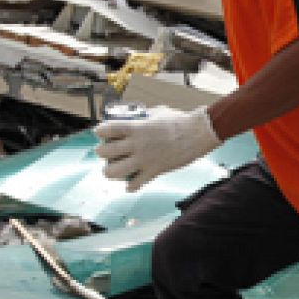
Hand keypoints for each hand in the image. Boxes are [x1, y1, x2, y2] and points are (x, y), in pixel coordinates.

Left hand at [95, 106, 221, 191]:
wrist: (198, 134)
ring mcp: (144, 159)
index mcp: (136, 127)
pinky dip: (131, 186)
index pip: (107, 130)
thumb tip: (137, 117)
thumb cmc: (180, 120)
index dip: (100, 132)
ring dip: (110, 172)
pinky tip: (130, 185)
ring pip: (114, 171)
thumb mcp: (158, 112)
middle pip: (105, 152)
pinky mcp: (154, 171)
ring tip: (111, 170)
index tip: (100, 133)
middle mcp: (136, 144)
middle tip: (104, 153)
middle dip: (101, 153)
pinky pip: (135, 184)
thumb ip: (144, 116)